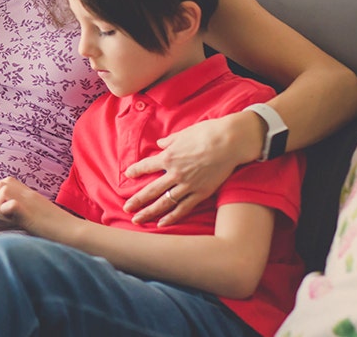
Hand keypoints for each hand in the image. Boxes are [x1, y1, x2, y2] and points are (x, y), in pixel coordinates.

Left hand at [0, 177, 64, 235]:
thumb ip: (25, 209)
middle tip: (0, 212)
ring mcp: (29, 202)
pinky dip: (6, 210)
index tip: (0, 208)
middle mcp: (28, 195)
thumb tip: (9, 214)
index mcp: (30, 194)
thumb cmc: (58, 228)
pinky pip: (11, 204)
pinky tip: (12, 220)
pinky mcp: (30, 214)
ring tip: (6, 215)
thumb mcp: (39, 212)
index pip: (6, 182)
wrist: (74, 232)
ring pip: (2, 188)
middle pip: (1, 182)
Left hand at [123, 113, 252, 225]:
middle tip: (126, 208)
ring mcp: (187, 185)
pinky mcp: (201, 193)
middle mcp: (174, 173)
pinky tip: (161, 223)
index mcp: (168, 157)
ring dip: (149, 212)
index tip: (128, 174)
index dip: (135, 170)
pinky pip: (183, 208)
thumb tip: (160, 143)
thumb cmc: (207, 133)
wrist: (229, 142)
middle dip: (136, 200)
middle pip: (150, 190)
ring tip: (137, 219)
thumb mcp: (183, 134)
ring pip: (164, 203)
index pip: (146, 166)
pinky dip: (171, 217)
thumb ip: (170, 141)